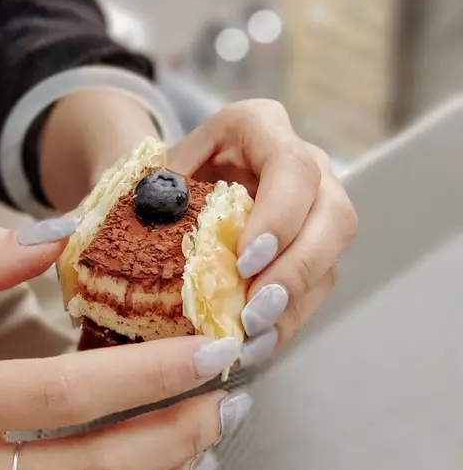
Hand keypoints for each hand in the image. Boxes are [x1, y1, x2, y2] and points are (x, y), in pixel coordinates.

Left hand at [170, 99, 357, 364]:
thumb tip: (136, 233)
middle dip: (297, 269)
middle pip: (333, 214)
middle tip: (254, 311)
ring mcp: (315, 206)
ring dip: (295, 304)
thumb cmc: (153, 178)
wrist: (162, 188)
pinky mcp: (312, 247)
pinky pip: (316, 285)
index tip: (245, 260)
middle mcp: (302, 162)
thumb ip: (147, 198)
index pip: (291, 166)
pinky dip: (289, 318)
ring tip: (252, 337)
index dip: (279, 216)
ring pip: (331, 256)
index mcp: (258, 127)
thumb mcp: (144, 175)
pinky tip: (257, 342)